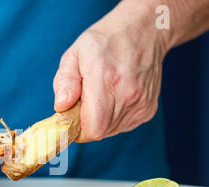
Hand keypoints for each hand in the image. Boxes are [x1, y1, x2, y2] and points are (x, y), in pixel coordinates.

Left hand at [53, 1, 166, 141]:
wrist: (144, 32)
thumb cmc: (105, 42)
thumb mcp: (75, 53)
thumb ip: (65, 81)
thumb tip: (61, 106)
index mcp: (105, 80)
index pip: (92, 128)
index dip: (77, 129)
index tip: (71, 116)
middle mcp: (127, 95)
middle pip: (99, 131)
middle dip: (86, 122)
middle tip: (85, 101)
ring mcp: (140, 104)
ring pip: (111, 131)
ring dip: (100, 120)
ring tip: (101, 95)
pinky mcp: (147, 110)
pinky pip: (123, 126)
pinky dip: (114, 118)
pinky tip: (115, 97)